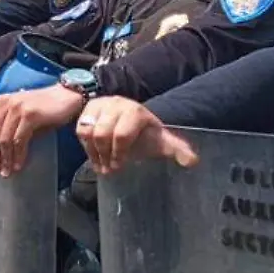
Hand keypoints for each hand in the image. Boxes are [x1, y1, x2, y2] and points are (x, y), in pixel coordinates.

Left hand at [0, 86, 84, 176]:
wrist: (68, 96)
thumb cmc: (47, 108)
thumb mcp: (22, 114)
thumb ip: (9, 126)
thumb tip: (0, 153)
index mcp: (0, 102)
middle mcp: (5, 103)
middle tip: (1, 170)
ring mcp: (17, 107)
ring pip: (4, 140)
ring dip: (6, 159)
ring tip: (9, 171)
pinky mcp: (29, 115)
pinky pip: (19, 140)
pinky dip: (18, 155)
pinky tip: (20, 164)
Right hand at [75, 96, 197, 173]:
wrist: (128, 117)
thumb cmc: (145, 134)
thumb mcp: (162, 141)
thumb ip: (178, 150)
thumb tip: (193, 161)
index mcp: (136, 112)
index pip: (121, 134)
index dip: (119, 153)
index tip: (119, 166)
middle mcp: (117, 104)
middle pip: (102, 133)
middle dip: (105, 154)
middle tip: (109, 168)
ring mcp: (101, 104)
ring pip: (88, 130)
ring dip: (93, 151)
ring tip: (100, 163)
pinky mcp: (88, 108)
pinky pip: (80, 129)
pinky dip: (85, 145)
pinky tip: (94, 153)